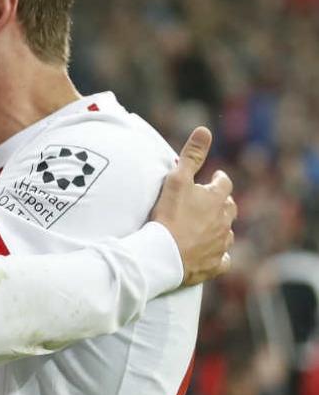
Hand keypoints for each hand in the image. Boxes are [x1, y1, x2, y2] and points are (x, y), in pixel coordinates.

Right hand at [149, 127, 236, 286]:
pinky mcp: (215, 264)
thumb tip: (204, 129)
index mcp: (217, 200)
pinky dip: (220, 255)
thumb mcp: (177, 180)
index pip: (224, 184)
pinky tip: (213, 254)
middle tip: (212, 201)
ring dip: (221, 228)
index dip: (219, 179)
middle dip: (222, 203)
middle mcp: (224, 221)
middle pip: (229, 208)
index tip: (215, 177)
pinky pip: (223, 259)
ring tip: (209, 227)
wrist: (164, 254)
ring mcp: (221, 244)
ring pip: (227, 233)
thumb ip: (192, 155)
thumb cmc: (169, 215)